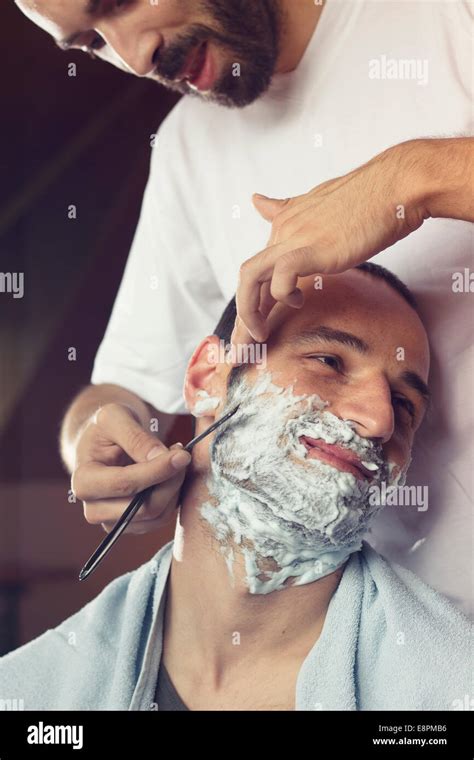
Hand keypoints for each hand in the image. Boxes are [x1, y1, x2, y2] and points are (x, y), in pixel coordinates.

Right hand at [71, 403, 190, 533]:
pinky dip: (174, 496)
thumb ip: (135, 436)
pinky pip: (162, 517)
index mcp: (84, 482)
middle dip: (171, 480)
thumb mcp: (115, 417)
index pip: (125, 484)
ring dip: (175, 488)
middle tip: (183, 454)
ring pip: (157, 515)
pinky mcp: (131, 525)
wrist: (104, 442)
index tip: (183, 455)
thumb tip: (160, 457)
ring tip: (176, 459)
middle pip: (144, 507)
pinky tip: (172, 474)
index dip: (158, 470)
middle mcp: (94, 509)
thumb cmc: (106, 427)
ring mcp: (112, 522)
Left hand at [233, 139, 427, 345]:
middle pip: (247, 278)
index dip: (251, 301)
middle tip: (244, 346)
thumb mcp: (317, 203)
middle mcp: (283, 231)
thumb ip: (287, 209)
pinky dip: (282, 295)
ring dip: (249, 313)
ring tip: (260, 335)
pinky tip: (297, 301)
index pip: (258, 269)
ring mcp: (295, 238)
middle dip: (243, 316)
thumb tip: (257, 201)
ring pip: (250, 277)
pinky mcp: (313, 248)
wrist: (394, 186)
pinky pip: (280, 277)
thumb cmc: (368, 198)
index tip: (252, 330)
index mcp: (284, 224)